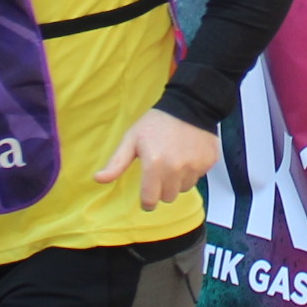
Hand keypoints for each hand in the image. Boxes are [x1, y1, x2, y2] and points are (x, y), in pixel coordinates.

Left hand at [95, 109, 222, 209]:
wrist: (189, 105)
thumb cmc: (156, 123)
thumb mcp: (132, 140)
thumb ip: (116, 163)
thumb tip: (98, 179)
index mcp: (154, 165)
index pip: (150, 200)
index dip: (147, 200)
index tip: (147, 196)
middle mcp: (175, 169)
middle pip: (167, 197)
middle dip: (162, 188)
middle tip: (160, 170)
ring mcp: (194, 167)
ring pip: (184, 189)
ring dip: (178, 180)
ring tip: (174, 160)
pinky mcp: (208, 163)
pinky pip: (198, 177)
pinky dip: (192, 170)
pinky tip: (187, 155)